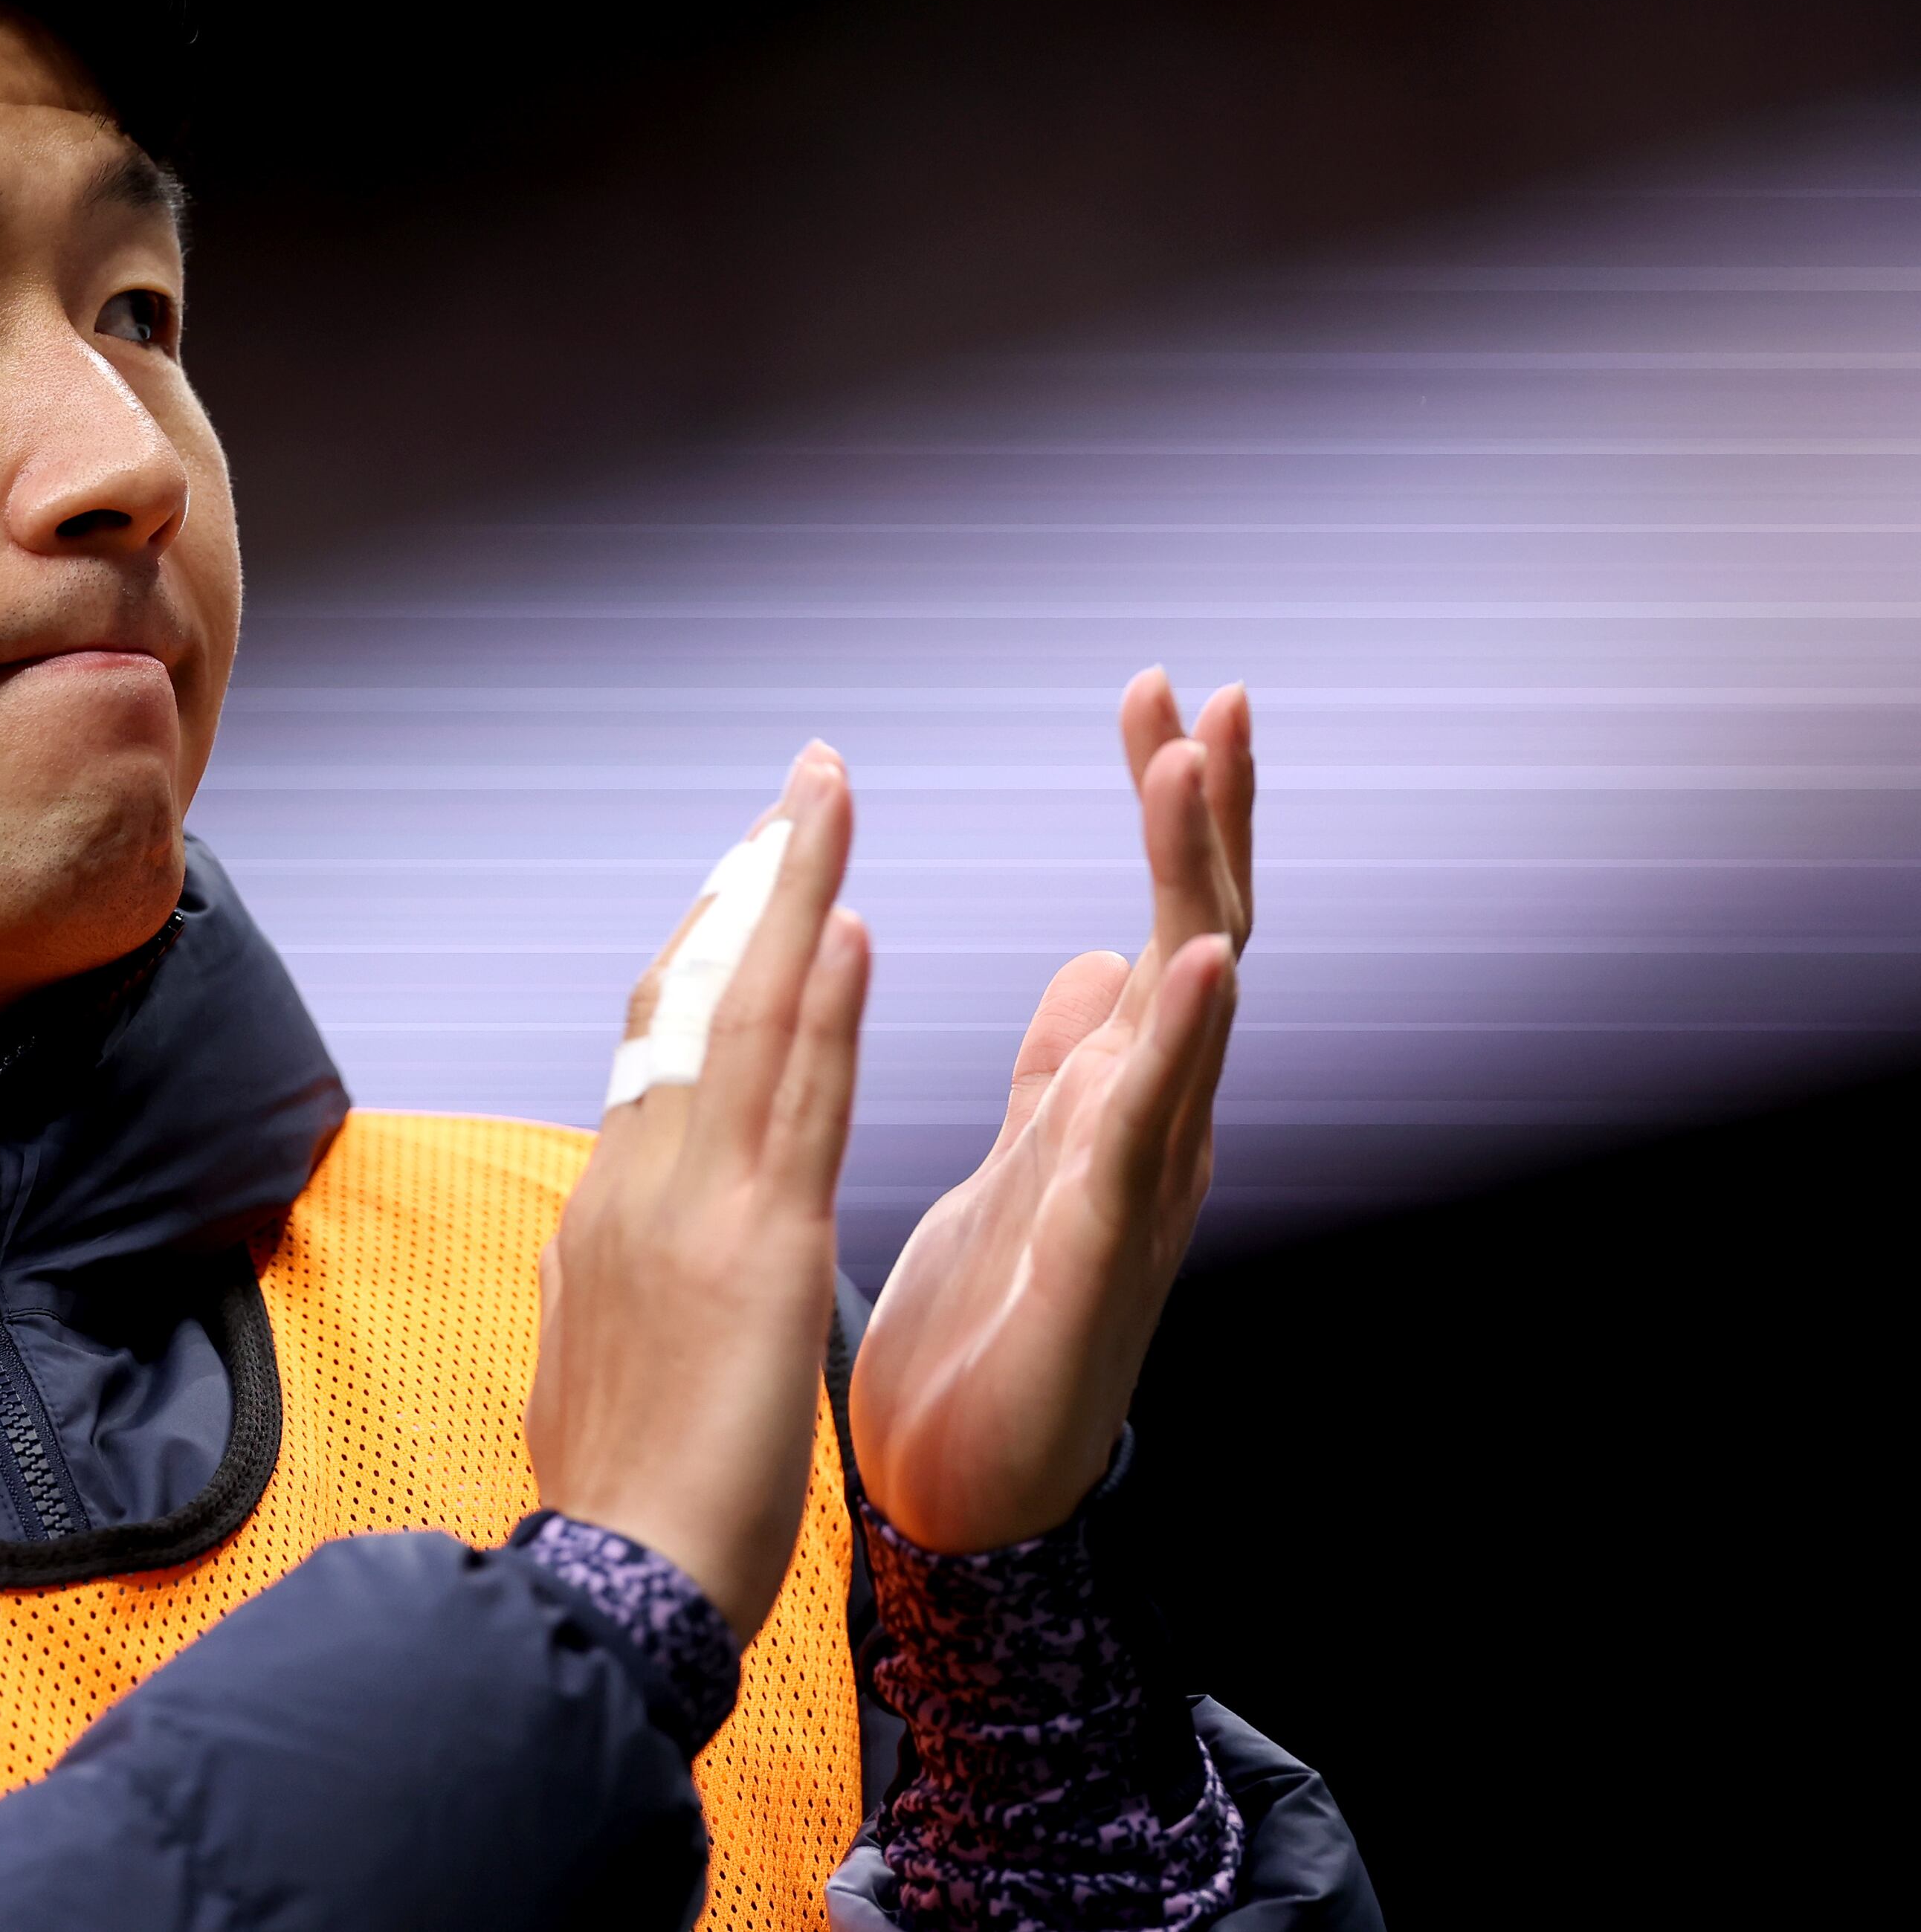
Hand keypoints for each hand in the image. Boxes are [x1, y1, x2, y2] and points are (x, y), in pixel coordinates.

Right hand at [529, 744, 866, 1639]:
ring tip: (828, 801)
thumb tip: (578, 1250)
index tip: (748, 877)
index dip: (704, 949)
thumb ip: (587, 1288)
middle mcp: (639, 1182)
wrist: (617, 1581)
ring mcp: (692, 1206)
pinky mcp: (757, 1250)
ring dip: (792, 896)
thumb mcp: (583, 1365)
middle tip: (802, 789)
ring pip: (746, 1018)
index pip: (660, 1046)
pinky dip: (819, 1005)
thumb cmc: (619, 1497)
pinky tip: (846, 926)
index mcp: (610, 1210)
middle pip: (693, 996)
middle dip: (751, 883)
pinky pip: (796, 1103)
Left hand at [850, 669, 1253, 1552]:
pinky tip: (1195, 968)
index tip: (1160, 692)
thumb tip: (1101, 962)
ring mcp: (1136, 1190)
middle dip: (1206, 818)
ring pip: (1184, 1014)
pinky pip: (1138, 1136)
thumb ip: (1072, 1063)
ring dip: (1193, 887)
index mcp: (1118, 1094)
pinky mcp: (1094, 1257)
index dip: (1170, 811)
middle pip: (1198, 939)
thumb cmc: (999, 1321)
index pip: (1161, 918)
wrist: (963, 1482)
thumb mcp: (1030, 1157)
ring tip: (1195, 774)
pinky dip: (1171, 1047)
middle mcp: (1150, 1128)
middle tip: (1212, 694)